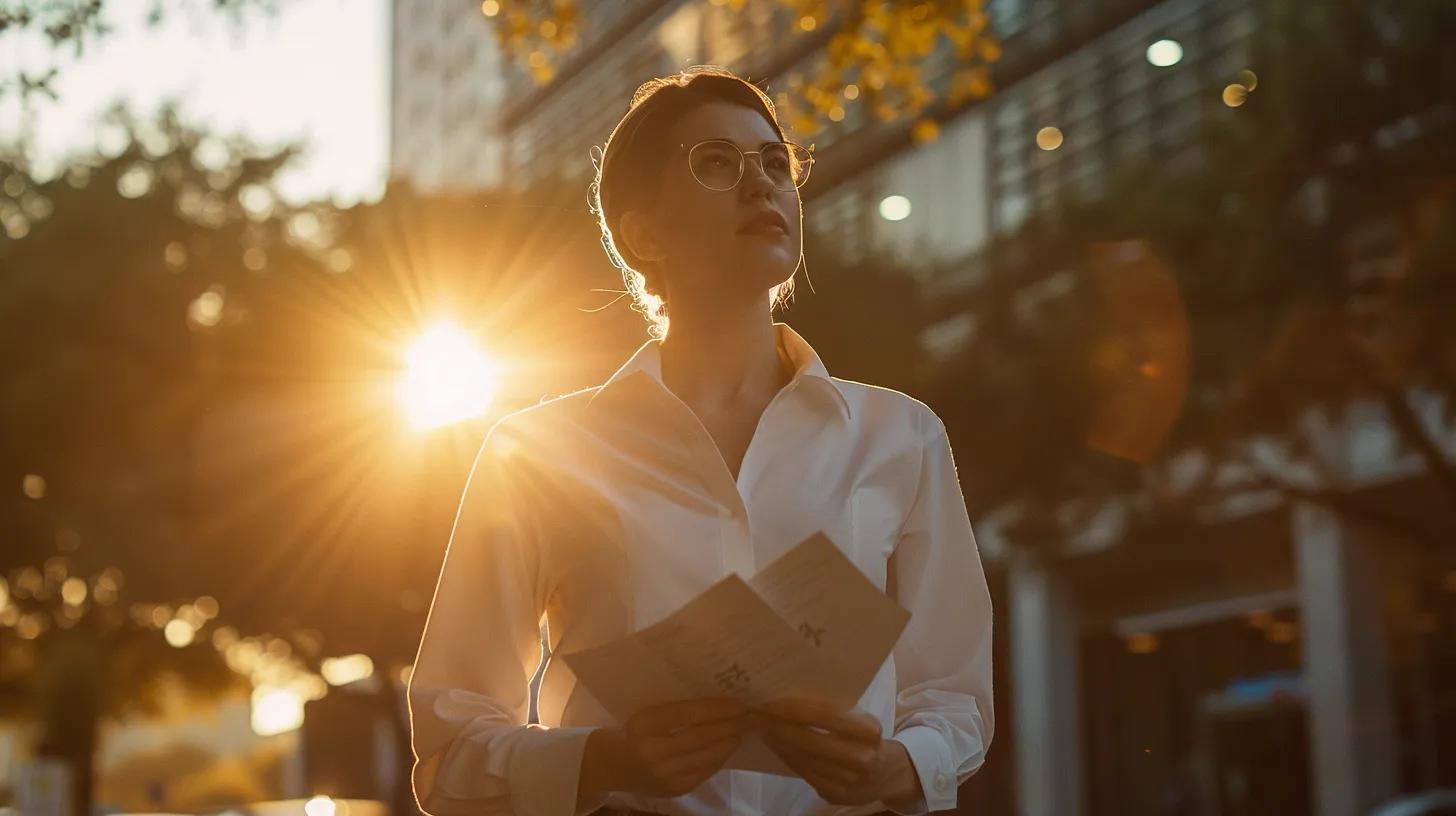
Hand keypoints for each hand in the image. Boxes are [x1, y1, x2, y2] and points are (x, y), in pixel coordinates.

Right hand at [580, 697, 746, 799]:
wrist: (607, 766)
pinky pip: (703, 773)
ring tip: (742, 731)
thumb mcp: (646, 712)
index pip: (688, 714)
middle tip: (748, 717)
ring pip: (706, 757)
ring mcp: (663, 774)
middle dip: (729, 725)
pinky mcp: (672, 789)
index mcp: (644, 724)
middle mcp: (653, 751)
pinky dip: (718, 759)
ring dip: (728, 743)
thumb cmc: (630, 731)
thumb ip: (675, 709)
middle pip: (701, 736)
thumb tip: (717, 703)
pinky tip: (726, 748)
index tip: (738, 703)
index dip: (717, 708)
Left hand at [751, 699, 922, 807]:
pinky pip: (805, 774)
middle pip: (811, 740)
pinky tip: (776, 745)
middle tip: (759, 712)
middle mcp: (862, 758)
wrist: (887, 774)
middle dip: (781, 726)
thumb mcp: (860, 718)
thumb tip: (791, 691)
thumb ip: (834, 709)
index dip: (796, 708)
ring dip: (780, 742)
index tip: (773, 698)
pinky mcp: (836, 795)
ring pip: (805, 759)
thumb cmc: (866, 737)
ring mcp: (849, 781)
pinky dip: (788, 757)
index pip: (827, 716)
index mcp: (869, 731)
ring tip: (764, 726)